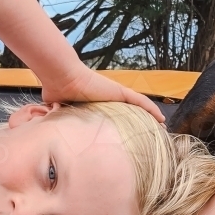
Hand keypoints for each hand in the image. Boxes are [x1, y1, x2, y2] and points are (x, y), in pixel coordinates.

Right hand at [41, 64, 165, 122]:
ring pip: (140, 107)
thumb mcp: (61, 109)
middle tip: (152, 134)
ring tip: (162, 127)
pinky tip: (161, 118)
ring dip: (152, 116)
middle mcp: (109, 98)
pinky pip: (141, 102)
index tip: (133, 135)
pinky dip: (152, 109)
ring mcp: (116, 94)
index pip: (116, 115)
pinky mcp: (120, 92)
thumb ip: (60, 116)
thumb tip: (51, 125)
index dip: (126, 123)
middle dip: (142, 122)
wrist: (61, 79)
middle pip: (131, 111)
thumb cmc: (59, 92)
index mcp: (98, 104)